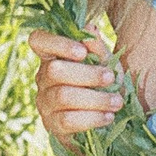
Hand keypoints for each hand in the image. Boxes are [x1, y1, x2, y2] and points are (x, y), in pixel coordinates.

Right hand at [28, 28, 124, 144]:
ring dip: (95, 98)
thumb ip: (97, 47)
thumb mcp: (105, 63)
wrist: (107, 121)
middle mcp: (42, 78)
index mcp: (52, 57)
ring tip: (117, 101)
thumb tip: (89, 29)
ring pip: (63, 96)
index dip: (57, 43)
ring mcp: (45, 103)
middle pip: (54, 70)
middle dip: (87, 74)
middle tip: (111, 77)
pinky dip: (92, 118)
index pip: (38, 40)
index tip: (82, 51)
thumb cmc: (102, 85)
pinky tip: (108, 117)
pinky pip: (67, 120)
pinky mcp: (52, 126)